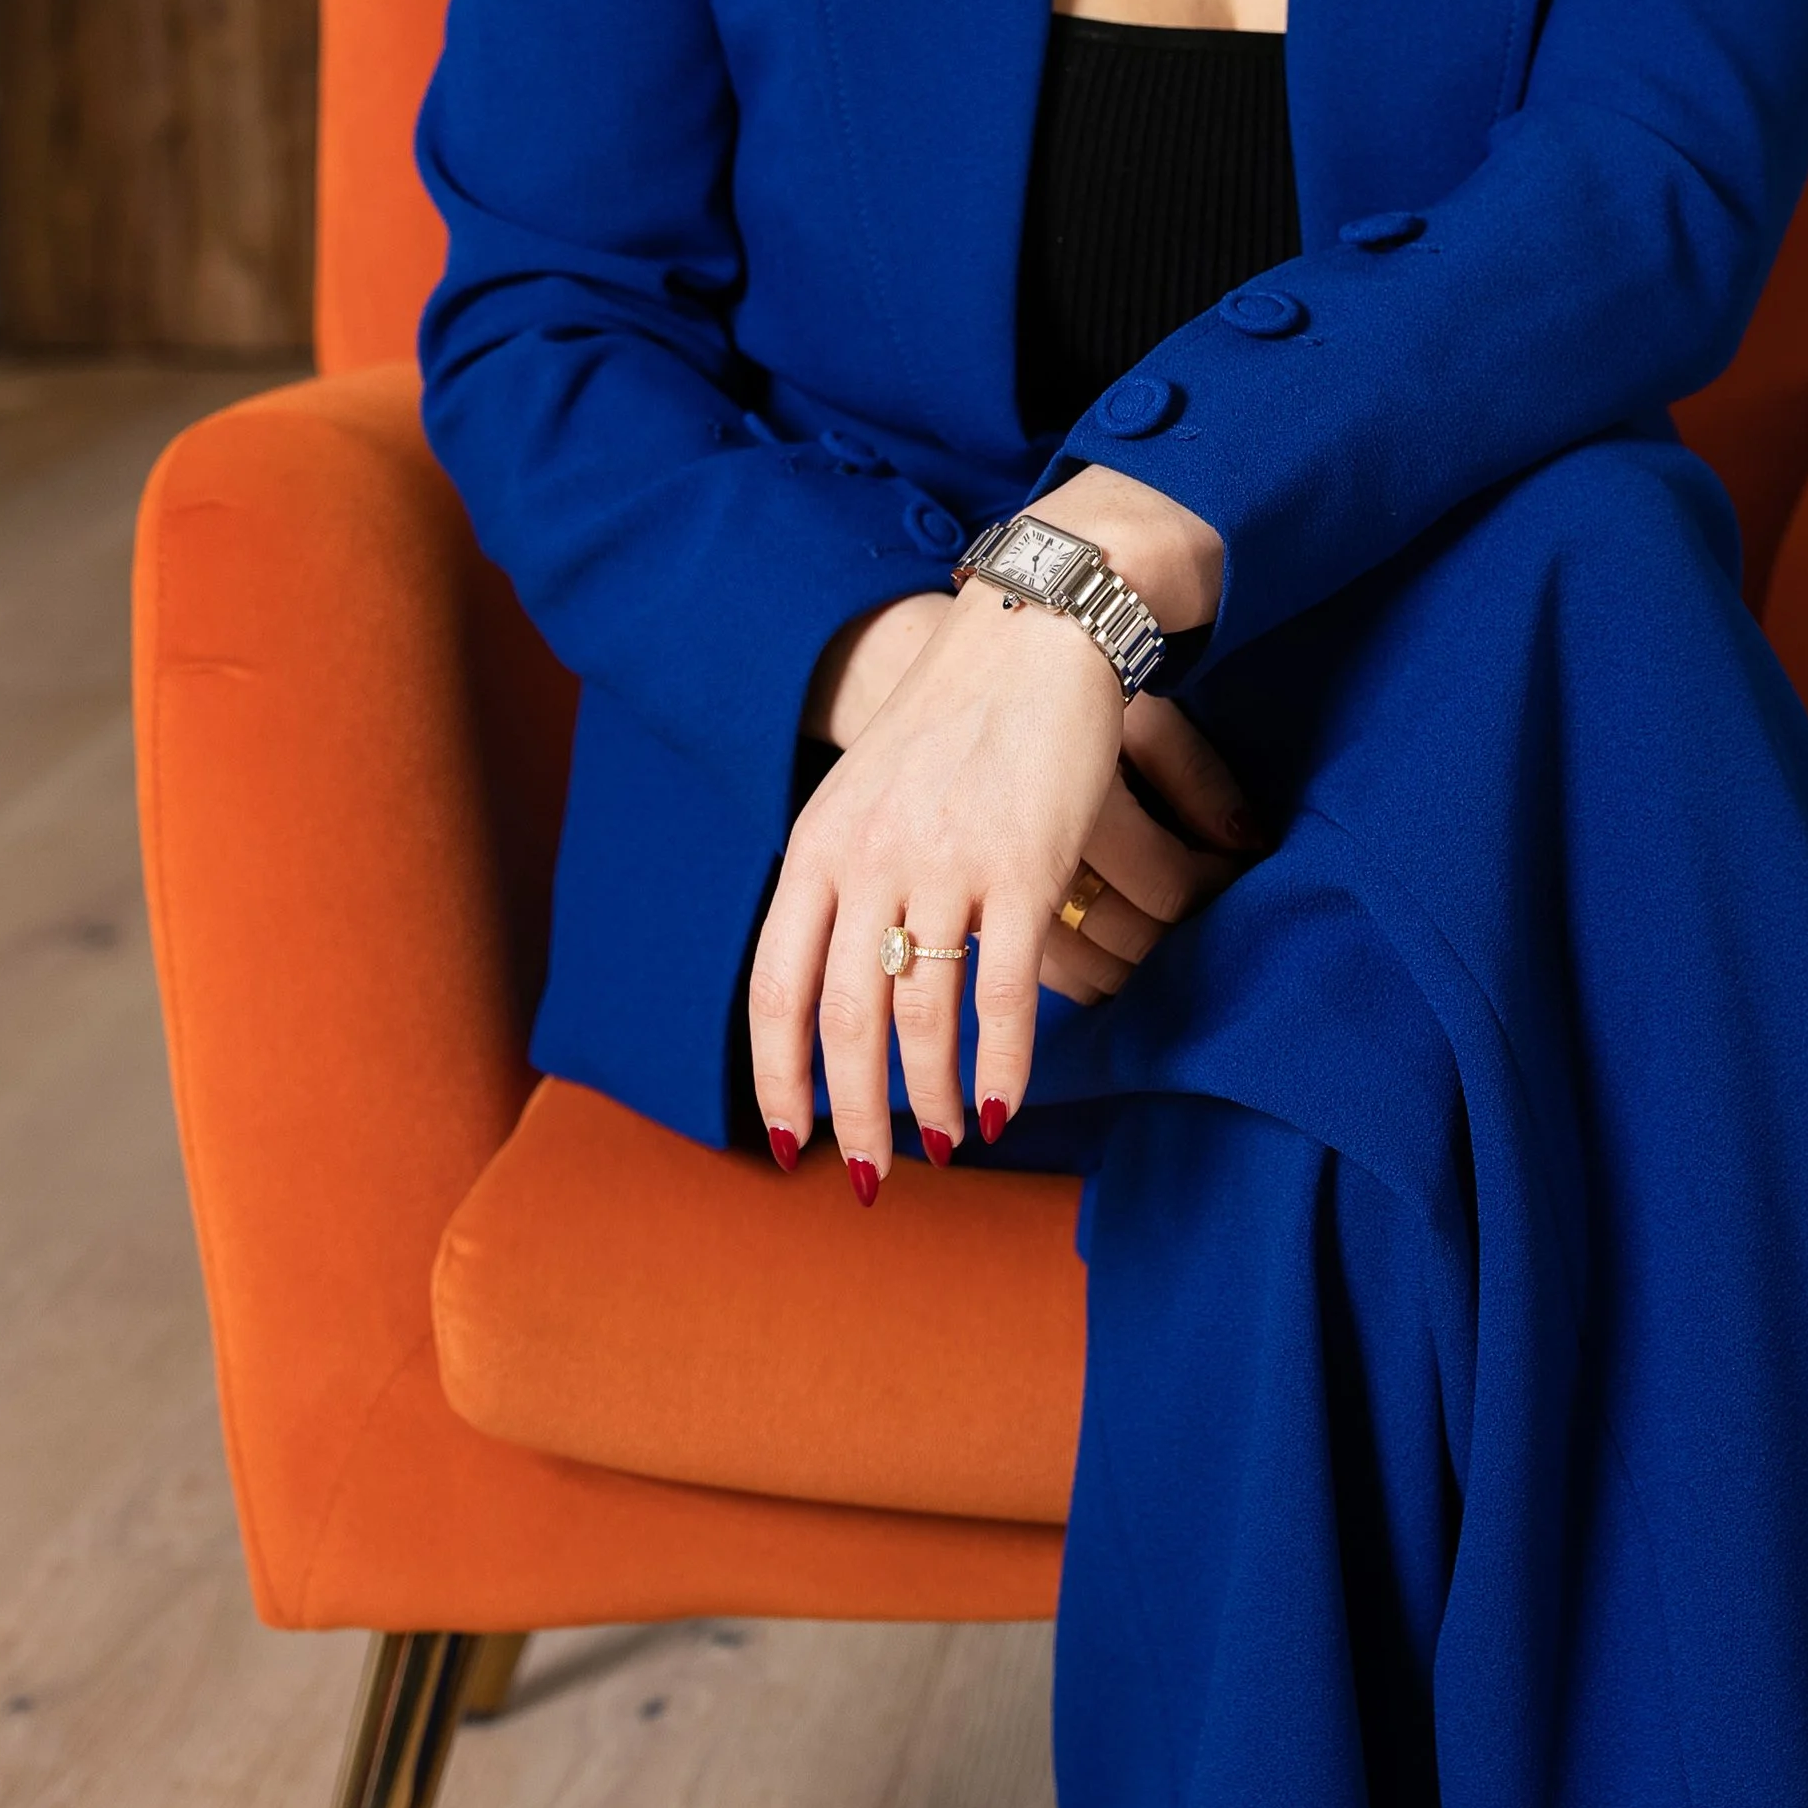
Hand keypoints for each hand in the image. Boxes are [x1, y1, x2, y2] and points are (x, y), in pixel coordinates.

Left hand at [749, 473, 1247, 1189]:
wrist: (1032, 632)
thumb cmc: (953, 716)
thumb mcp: (865, 789)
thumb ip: (842, 875)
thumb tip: (836, 982)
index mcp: (818, 845)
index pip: (775, 988)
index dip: (779, 1076)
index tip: (790, 1141)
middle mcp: (869, 861)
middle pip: (844, 1021)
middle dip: (854, 1114)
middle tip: (871, 1176)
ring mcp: (946, 864)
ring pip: (923, 1019)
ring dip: (930, 1101)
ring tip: (942, 1146)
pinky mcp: (1024, 866)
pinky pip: (1005, 993)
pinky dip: (998, 1065)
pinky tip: (1000, 1109)